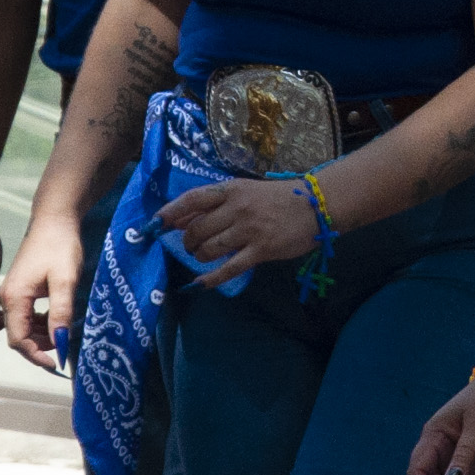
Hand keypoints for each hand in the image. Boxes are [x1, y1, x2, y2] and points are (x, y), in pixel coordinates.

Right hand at [2, 210, 88, 369]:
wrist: (55, 220)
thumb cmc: (60, 247)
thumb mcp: (65, 281)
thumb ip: (60, 312)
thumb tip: (60, 342)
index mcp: (13, 298)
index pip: (17, 339)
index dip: (35, 354)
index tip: (56, 363)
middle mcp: (7, 299)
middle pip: (18, 335)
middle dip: (39, 348)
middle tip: (65, 351)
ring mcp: (13, 294)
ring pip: (23, 327)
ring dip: (42, 336)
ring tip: (65, 335)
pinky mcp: (21, 290)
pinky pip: (27, 316)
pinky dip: (42, 324)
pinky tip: (59, 320)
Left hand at [157, 171, 329, 292]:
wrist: (318, 205)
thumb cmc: (279, 198)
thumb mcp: (247, 191)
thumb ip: (218, 204)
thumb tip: (183, 219)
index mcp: (232, 190)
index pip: (193, 199)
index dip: (171, 212)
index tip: (156, 223)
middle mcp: (238, 209)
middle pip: (197, 229)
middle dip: (188, 242)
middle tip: (191, 246)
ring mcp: (249, 230)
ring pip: (209, 249)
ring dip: (200, 256)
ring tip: (204, 256)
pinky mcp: (261, 250)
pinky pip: (229, 268)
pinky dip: (211, 278)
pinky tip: (201, 283)